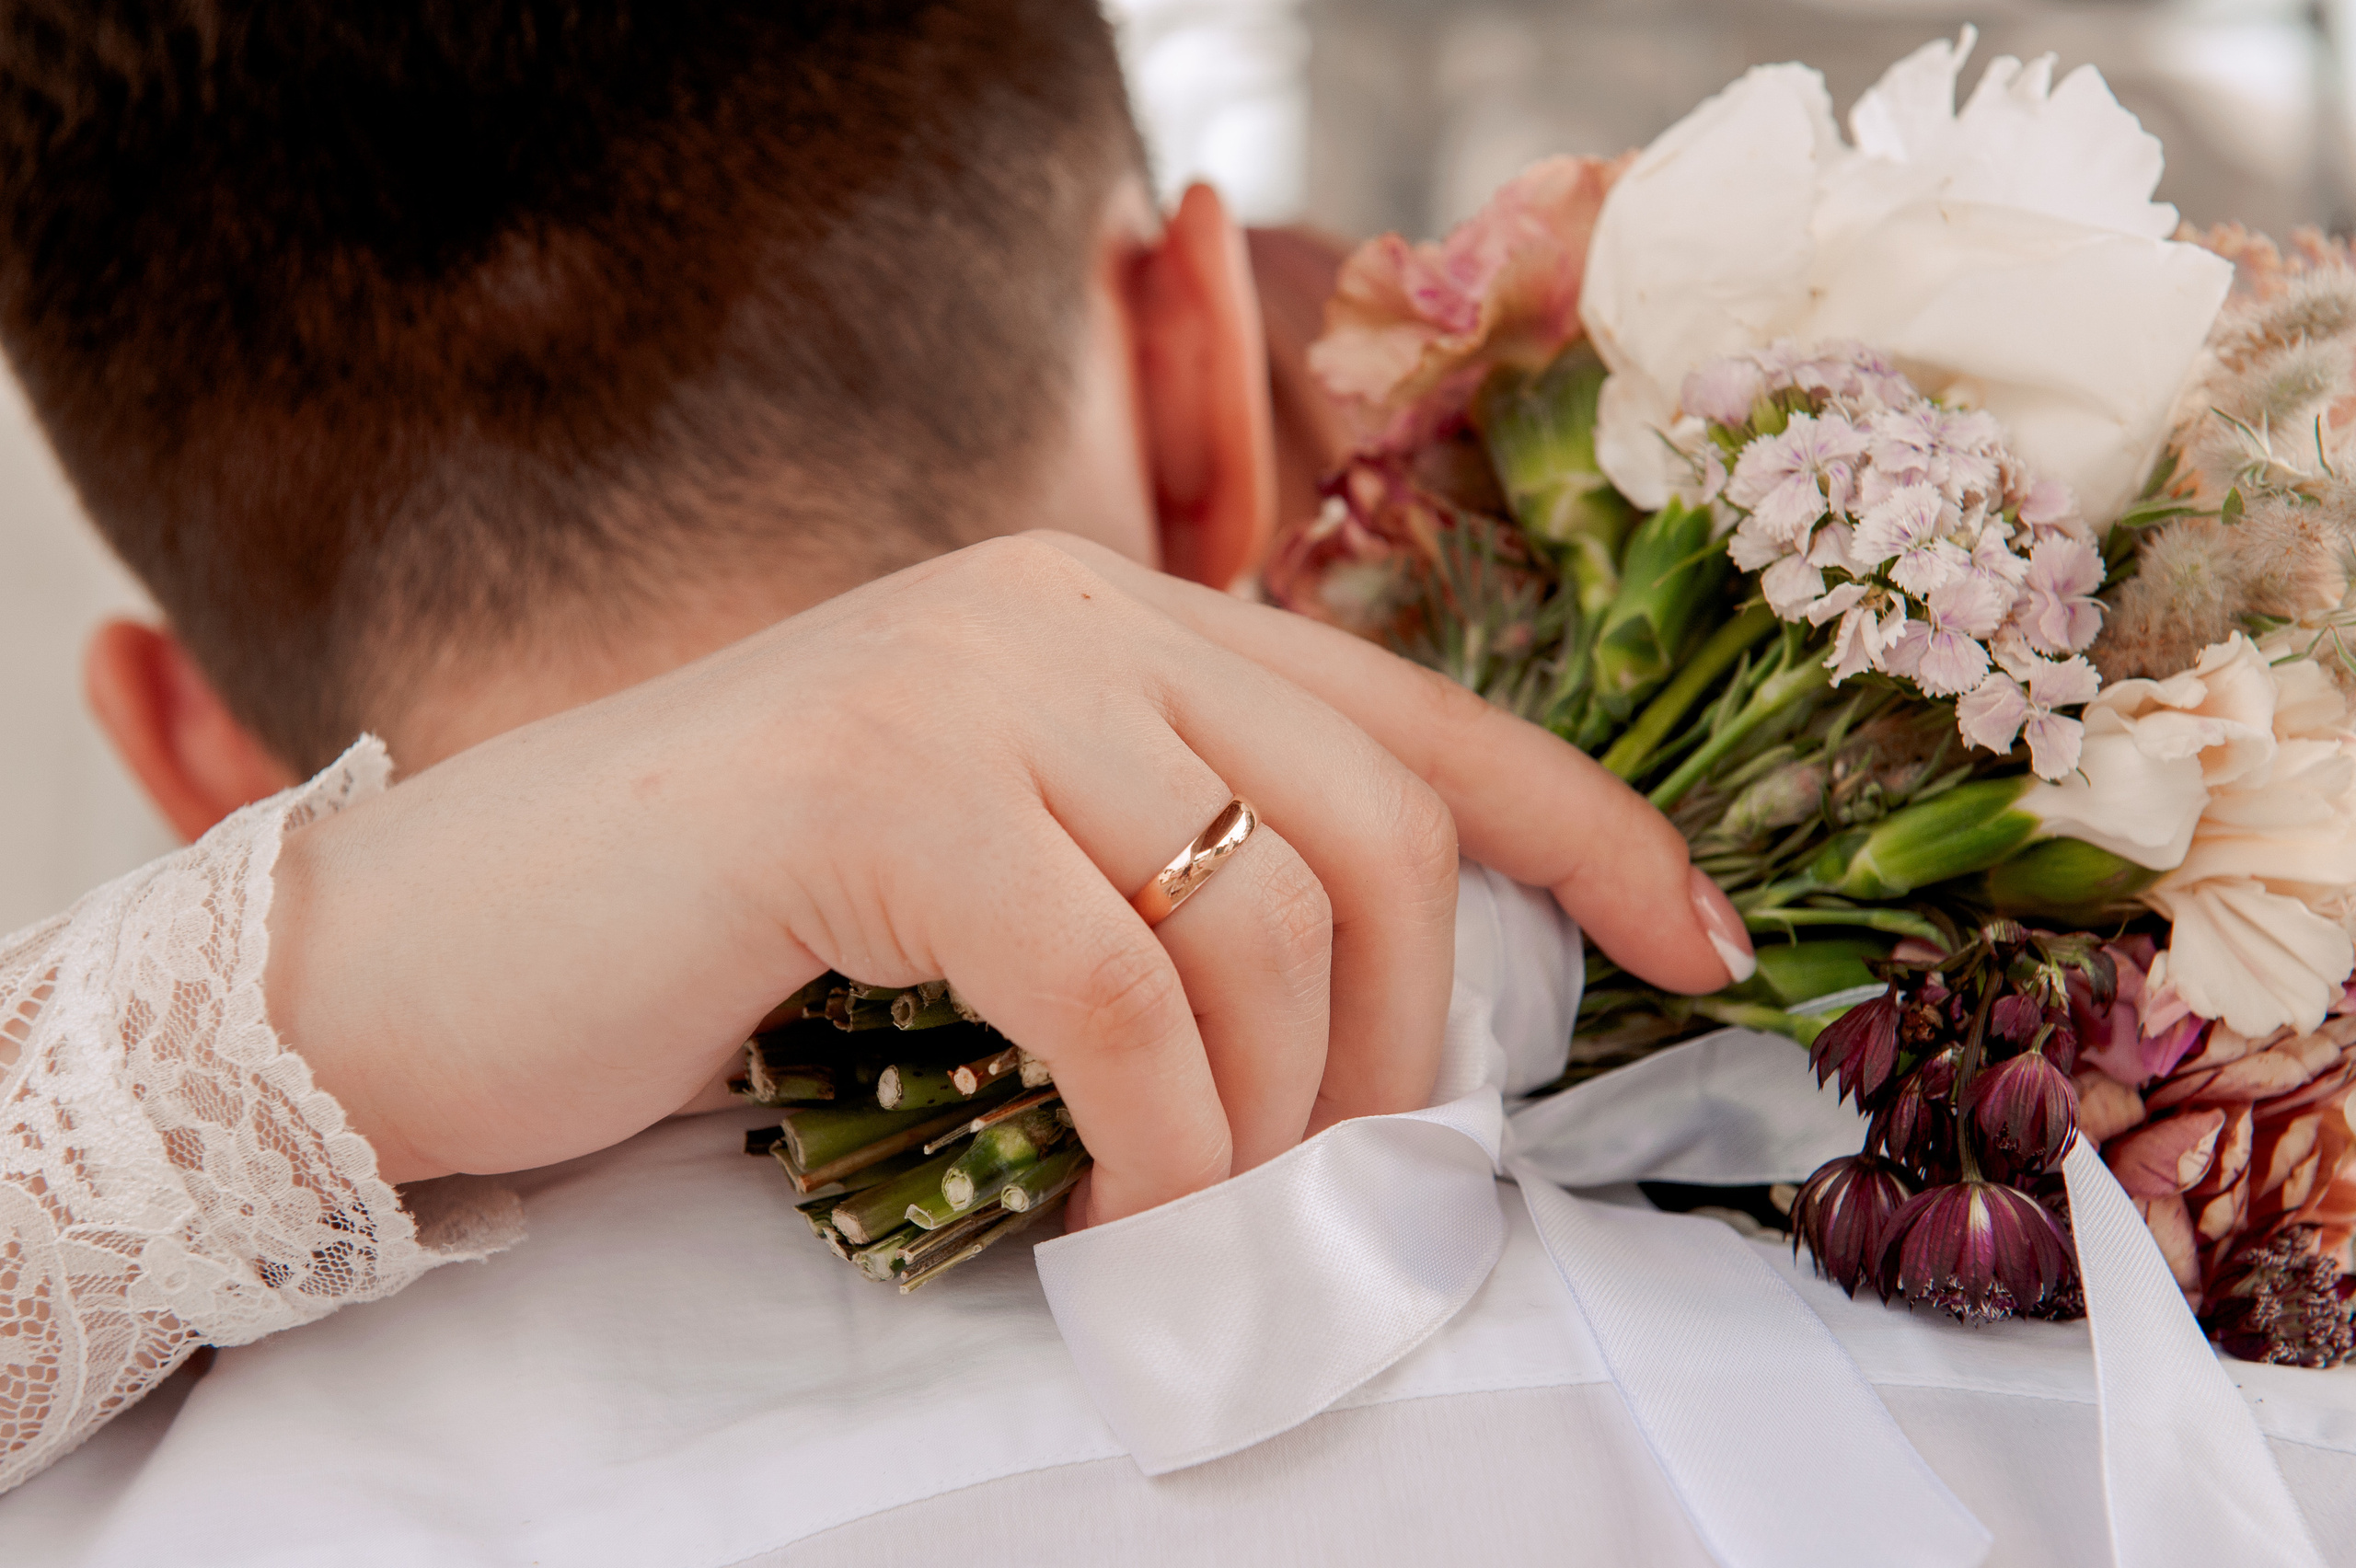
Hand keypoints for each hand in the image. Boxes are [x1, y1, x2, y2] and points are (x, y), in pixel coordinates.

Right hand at [268, 533, 1747, 1224]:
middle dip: (1403, 1043)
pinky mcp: (888, 790)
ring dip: (1273, 1122)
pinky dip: (1163, 1144)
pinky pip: (1123, 998)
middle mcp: (1065, 607)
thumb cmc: (736, 934)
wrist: (453, 949)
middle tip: (1348, 1193)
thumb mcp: (1002, 863)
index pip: (1415, 709)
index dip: (1586, 826)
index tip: (1701, 944)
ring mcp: (974, 678)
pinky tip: (1127, 1226)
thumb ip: (1167, 868)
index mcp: (1113, 613)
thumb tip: (1373, 1024)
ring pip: (1261, 918)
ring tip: (1216, 1228)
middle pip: (1374, 823)